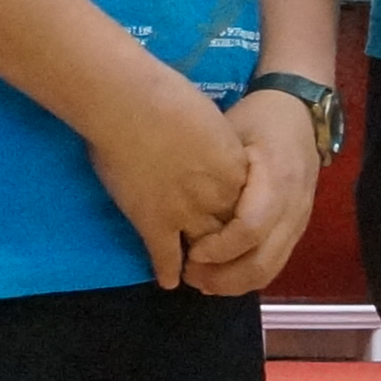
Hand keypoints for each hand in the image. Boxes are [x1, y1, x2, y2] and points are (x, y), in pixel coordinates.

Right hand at [84, 67, 251, 290]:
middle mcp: (218, 196)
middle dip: (228, 247)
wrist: (133, 104)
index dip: (241, 217)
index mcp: (235, 169)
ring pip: (203, 250)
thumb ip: (214, 144)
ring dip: (201, 265)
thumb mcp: (210, 122)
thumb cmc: (170, 99)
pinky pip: (165, 256)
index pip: (248, 205)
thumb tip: (207, 149)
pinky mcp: (154, 222)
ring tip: (198, 276)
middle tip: (221, 260)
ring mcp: (187, 212)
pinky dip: (167, 270)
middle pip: (232, 232)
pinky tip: (168, 281)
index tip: (234, 224)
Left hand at [182, 91, 322, 295]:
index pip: (251, 229)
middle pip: (261, 261)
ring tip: (200, 279)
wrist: (299, 114)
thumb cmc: (258, 120)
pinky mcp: (296, 231)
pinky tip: (220, 275)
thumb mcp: (232, 133)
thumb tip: (179, 206)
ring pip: (268, 271)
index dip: (219, 248)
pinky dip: (245, 277)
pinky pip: (273, 266)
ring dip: (232, 283)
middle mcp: (293, 208)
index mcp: (278, 180)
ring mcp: (298, 223)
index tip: (189, 251)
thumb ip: (214, 173)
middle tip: (189, 273)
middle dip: (222, 276)